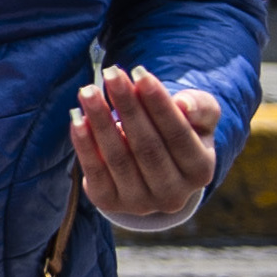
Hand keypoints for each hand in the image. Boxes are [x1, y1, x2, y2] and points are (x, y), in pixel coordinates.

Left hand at [71, 64, 221, 224]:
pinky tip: (77, 118)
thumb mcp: (198, 120)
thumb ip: (199, 108)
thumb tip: (184, 105)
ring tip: (88, 91)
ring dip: (100, 121)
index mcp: (200, 172)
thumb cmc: (177, 134)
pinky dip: (84, 143)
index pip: (178, 134)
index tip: (140, 73)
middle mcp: (173, 194)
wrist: (151, 173)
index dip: (158, 104)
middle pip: (147, 146)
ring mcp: (140, 202)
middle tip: (111, 74)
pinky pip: (94, 171)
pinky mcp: (108, 202)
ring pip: (118, 158)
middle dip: (127, 106)